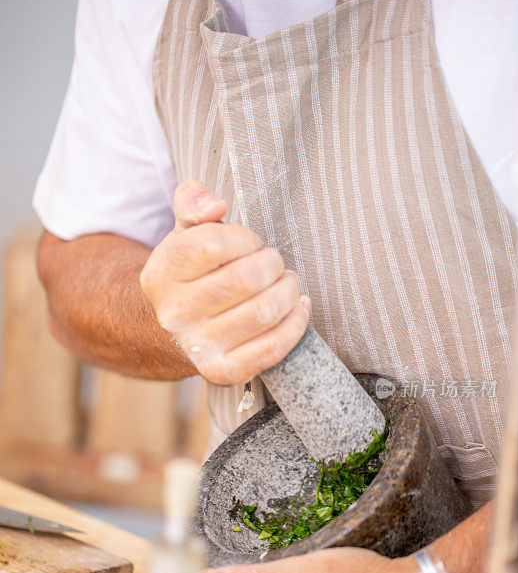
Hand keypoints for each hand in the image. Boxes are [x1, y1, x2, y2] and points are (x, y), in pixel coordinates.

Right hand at [140, 180, 310, 383]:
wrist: (170, 330)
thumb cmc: (190, 273)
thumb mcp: (183, 232)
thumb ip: (193, 203)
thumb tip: (214, 205)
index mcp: (163, 273)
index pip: (212, 244)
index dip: (244, 238)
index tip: (250, 243)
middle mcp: (176, 313)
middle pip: (244, 279)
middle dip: (272, 264)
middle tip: (274, 263)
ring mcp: (199, 346)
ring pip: (263, 312)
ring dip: (288, 291)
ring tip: (287, 283)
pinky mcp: (223, 370)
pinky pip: (272, 348)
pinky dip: (295, 325)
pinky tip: (298, 307)